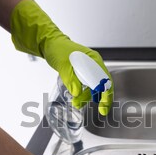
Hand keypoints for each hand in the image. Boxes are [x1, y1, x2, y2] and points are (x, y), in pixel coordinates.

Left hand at [10, 0, 112, 114]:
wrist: (49, 44)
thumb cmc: (57, 49)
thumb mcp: (64, 64)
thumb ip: (71, 79)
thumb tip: (77, 93)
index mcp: (94, 60)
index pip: (105, 79)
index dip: (106, 93)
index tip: (103, 105)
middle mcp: (94, 65)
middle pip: (103, 84)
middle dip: (102, 98)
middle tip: (102, 110)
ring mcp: (88, 69)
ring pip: (94, 86)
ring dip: (88, 96)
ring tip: (78, 104)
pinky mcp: (82, 73)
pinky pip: (88, 85)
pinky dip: (85, 93)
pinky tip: (80, 98)